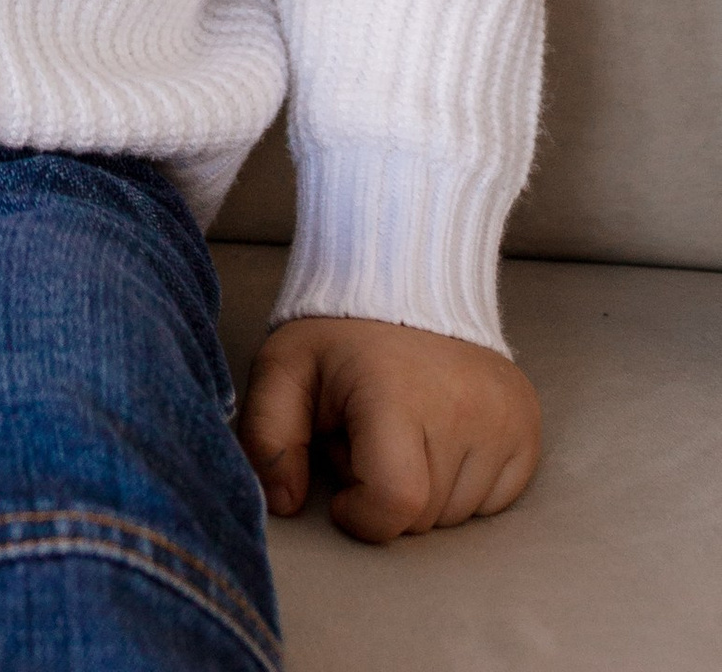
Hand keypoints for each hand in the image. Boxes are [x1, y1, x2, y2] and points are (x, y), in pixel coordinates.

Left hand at [239, 314, 539, 540]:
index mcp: (397, 392)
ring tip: (406, 429)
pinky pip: (496, 500)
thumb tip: (283, 504)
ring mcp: (504, 419)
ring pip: (459, 515)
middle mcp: (464, 408)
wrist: (407, 280)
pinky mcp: (527, 427)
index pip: (395, 501)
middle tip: (371, 435)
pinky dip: (464, 485)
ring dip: (425, 490)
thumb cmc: (340, 333)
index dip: (361, 512)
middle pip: (424, 516)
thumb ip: (269, 437)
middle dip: (386, 492)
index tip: (343, 483)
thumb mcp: (284, 369)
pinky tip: (441, 435)